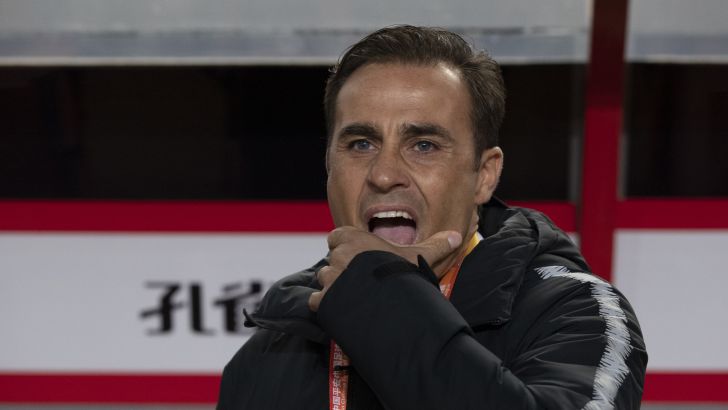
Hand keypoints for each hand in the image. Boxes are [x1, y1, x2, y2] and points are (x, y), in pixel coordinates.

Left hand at [308, 227, 461, 311]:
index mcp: (353, 238)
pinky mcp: (323, 300)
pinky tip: (345, 311)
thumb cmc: (401, 273)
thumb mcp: (419, 257)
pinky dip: (326, 305)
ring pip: (325, 280)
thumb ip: (435, 245)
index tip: (361, 259)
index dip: (347, 247)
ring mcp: (329, 278)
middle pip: (332, 260)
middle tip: (362, 282)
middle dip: (342, 269)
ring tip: (356, 297)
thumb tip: (457, 236)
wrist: (389, 301)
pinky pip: (317, 300)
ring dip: (334, 288)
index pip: (338, 237)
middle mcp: (337, 255)